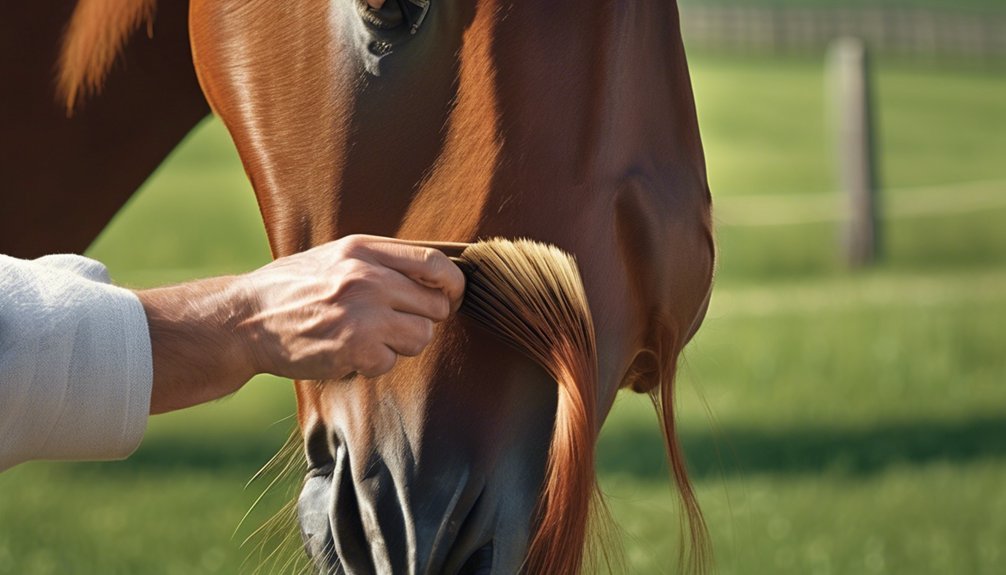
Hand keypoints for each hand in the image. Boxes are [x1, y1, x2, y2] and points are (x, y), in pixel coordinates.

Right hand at [137, 234, 464, 413]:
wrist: (246, 319)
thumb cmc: (294, 288)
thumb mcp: (336, 257)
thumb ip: (380, 261)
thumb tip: (435, 271)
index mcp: (365, 249)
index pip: (435, 263)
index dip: (453, 285)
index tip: (451, 297)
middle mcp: (368, 277)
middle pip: (436, 304)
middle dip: (425, 319)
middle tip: (398, 325)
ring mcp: (363, 313)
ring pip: (422, 336)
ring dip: (401, 344)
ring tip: (370, 339)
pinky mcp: (355, 348)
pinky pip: (392, 362)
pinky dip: (374, 364)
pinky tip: (348, 353)